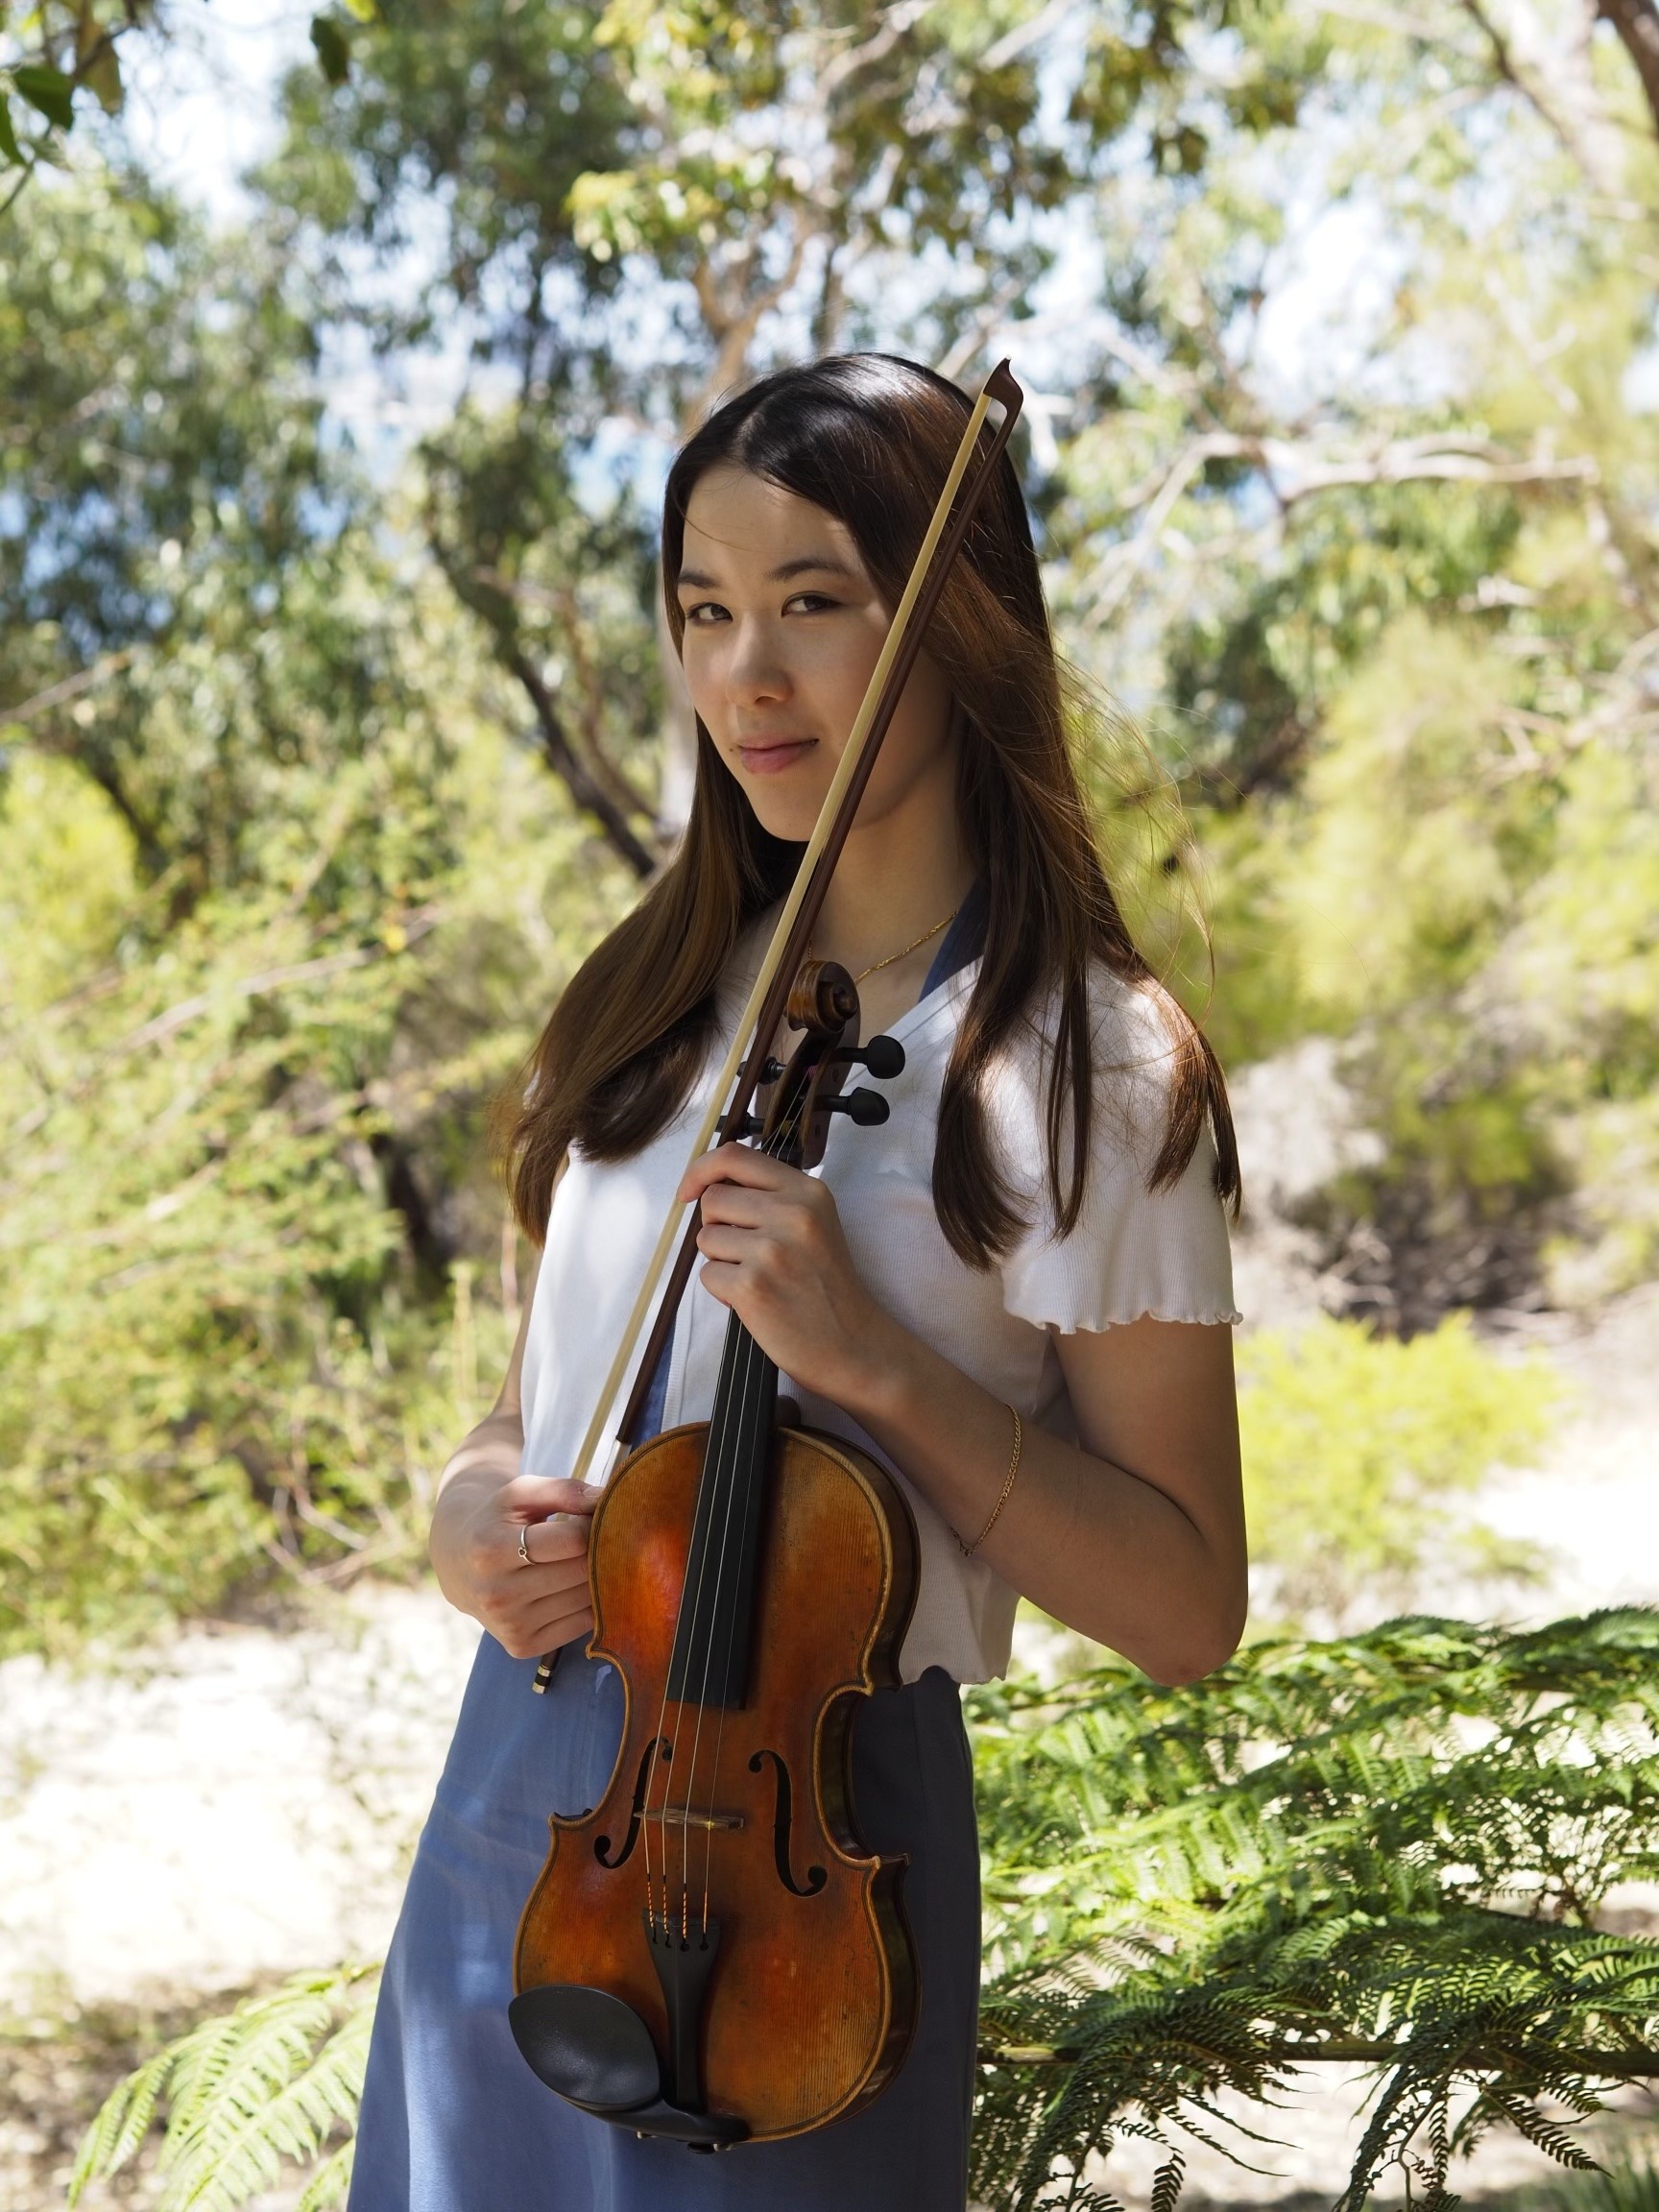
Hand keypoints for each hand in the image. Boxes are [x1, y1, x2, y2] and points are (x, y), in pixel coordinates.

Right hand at [430, 1458, 598, 1660]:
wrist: (458, 1563)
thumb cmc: (498, 1521)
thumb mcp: (520, 1493)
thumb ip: (564, 1489)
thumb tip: (605, 1500)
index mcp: (491, 1549)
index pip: (572, 1541)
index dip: (591, 1524)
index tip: (590, 1516)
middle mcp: (496, 1594)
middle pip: (582, 1571)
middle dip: (598, 1549)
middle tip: (594, 1537)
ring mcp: (509, 1625)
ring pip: (587, 1598)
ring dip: (597, 1576)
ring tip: (579, 1559)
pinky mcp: (522, 1646)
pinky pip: (583, 1624)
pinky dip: (589, 1603)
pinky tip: (571, 1586)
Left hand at [678, 1146, 892, 1409]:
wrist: (854, 1344)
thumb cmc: (828, 1286)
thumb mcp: (815, 1223)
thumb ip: (772, 1198)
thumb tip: (709, 1186)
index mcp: (808, 1191)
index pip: (735, 1156)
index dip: (701, 1169)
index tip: (689, 1190)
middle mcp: (792, 1213)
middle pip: (713, 1199)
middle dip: (717, 1227)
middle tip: (746, 1253)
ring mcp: (771, 1250)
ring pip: (705, 1238)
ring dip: (721, 1260)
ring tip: (757, 1278)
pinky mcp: (753, 1286)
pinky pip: (708, 1275)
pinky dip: (723, 1291)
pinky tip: (755, 1301)